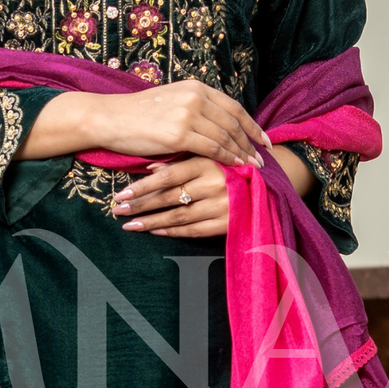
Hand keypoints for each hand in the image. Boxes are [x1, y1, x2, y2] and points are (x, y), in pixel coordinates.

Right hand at [25, 80, 270, 167]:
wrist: (110, 118)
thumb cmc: (137, 115)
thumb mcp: (172, 102)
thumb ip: (195, 109)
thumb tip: (218, 127)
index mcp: (196, 87)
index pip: (233, 107)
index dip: (251, 125)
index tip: (264, 140)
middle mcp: (195, 97)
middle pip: (234, 122)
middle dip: (251, 142)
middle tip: (263, 158)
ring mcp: (187, 114)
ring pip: (225, 136)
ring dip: (242, 153)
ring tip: (252, 167)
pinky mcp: (178, 134)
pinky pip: (211, 148)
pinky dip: (226, 158)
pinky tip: (235, 167)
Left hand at [113, 152, 232, 237]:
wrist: (269, 186)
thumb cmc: (231, 168)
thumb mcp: (209, 157)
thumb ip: (181, 160)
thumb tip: (150, 168)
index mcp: (208, 162)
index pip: (168, 176)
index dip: (143, 187)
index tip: (123, 193)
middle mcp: (215, 184)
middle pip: (169, 197)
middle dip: (141, 205)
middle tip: (118, 210)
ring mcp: (222, 205)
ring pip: (178, 216)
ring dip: (151, 221)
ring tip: (130, 224)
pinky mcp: (228, 223)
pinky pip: (194, 230)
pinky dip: (172, 231)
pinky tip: (154, 230)